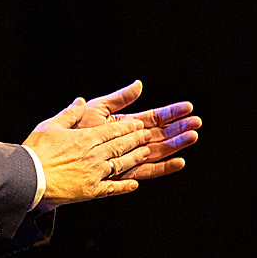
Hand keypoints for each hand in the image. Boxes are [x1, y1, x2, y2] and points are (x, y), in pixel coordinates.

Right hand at [23, 98, 151, 206]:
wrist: (29, 178)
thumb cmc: (37, 150)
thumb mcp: (50, 126)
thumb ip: (69, 113)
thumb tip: (80, 101)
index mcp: (85, 138)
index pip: (113, 130)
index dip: (128, 127)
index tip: (139, 124)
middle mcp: (94, 155)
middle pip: (121, 145)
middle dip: (136, 139)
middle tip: (148, 135)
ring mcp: (95, 173)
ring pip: (121, 164)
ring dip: (135, 158)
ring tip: (146, 153)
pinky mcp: (92, 191)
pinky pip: (112, 188)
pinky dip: (124, 186)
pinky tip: (134, 184)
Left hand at [67, 79, 200, 180]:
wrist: (59, 154)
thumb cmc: (74, 130)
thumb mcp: (98, 109)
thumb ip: (119, 98)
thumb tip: (139, 84)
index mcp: (126, 124)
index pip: (154, 117)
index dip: (171, 112)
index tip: (188, 107)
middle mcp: (131, 141)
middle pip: (161, 134)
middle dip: (179, 128)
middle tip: (197, 122)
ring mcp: (129, 157)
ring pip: (159, 150)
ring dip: (176, 145)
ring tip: (193, 136)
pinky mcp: (125, 172)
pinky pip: (148, 170)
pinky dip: (164, 167)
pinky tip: (179, 161)